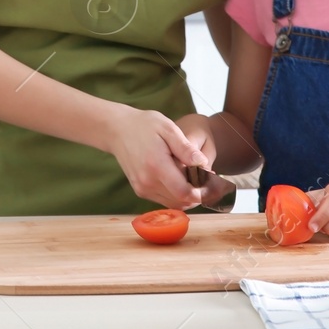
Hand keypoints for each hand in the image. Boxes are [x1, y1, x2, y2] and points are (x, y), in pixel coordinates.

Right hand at [107, 107, 230, 209]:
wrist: (117, 130)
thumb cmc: (144, 125)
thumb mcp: (168, 128)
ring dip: (187, 195)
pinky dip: (175, 194)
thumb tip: (203, 164)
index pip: (184, 193)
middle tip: (206, 179)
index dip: (201, 192)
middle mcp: (148, 182)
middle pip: (181, 201)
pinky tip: (178, 178)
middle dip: (197, 194)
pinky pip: (164, 200)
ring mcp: (142, 188)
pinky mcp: (140, 190)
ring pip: (173, 204)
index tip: (211, 183)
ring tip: (192, 177)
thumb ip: (186, 148)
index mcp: (156, 166)